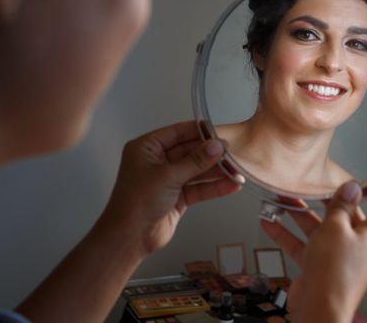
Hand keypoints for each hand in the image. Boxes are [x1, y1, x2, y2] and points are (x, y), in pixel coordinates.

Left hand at [100, 120, 243, 256]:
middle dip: (210, 153)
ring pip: (196, 171)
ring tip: (236, 169)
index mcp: (146, 148)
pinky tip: (230, 185)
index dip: (197, 131)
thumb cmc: (136, 201)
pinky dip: (214, 187)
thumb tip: (215, 146)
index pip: (176, 133)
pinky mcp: (176, 198)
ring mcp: (167, 180)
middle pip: (189, 152)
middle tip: (231, 152)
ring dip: (215, 171)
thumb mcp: (167, 176)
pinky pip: (198, 188)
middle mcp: (156, 162)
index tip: (217, 130)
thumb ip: (194, 161)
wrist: (130, 236)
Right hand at [261, 181, 366, 322]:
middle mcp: (360, 243)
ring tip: (282, 198)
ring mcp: (339, 253)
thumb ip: (340, 204)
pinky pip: (304, 243)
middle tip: (310, 183)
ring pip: (321, 226)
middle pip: (347, 211)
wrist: (318, 309)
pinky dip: (288, 233)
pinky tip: (270, 222)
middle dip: (325, 197)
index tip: (360, 174)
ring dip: (300, 212)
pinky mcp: (320, 263)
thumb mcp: (336, 228)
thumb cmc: (335, 274)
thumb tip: (349, 187)